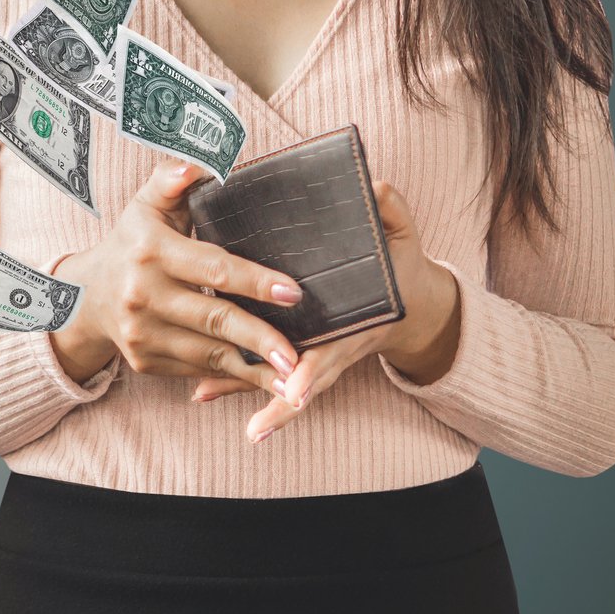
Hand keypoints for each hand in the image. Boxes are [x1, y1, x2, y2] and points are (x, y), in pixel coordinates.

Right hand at [50, 159, 306, 393]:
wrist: (86, 295)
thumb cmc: (133, 243)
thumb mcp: (146, 206)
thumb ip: (171, 181)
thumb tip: (195, 166)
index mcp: (150, 250)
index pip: (212, 269)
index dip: (255, 281)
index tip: (293, 292)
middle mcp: (143, 293)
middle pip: (214, 319)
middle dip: (261, 338)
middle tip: (297, 357)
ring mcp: (141, 332)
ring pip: (209, 353)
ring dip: (254, 368)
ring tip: (293, 379)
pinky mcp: (144, 360)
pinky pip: (196, 370)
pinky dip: (231, 375)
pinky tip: (262, 378)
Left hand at [187, 181, 463, 441]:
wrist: (414, 302)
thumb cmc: (399, 264)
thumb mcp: (402, 236)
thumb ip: (392, 212)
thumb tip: (376, 188)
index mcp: (359, 318)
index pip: (335, 349)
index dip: (315, 370)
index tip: (295, 389)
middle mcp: (335, 342)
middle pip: (307, 378)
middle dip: (282, 400)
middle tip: (257, 424)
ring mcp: (319, 350)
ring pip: (282, 380)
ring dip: (249, 394)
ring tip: (211, 402)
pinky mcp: (299, 349)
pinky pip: (266, 371)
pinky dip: (236, 381)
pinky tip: (200, 391)